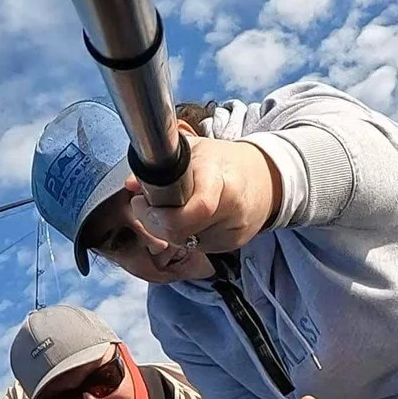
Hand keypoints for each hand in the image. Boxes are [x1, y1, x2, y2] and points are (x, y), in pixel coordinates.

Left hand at [130, 136, 277, 256]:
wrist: (266, 178)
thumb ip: (159, 166)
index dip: (161, 213)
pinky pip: (197, 247)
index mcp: (222, 180)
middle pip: (181, 233)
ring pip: (184, 243)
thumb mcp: (193, 151)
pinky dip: (186, 236)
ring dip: (169, 230)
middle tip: (146, 208)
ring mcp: (233, 232)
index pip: (196, 209)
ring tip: (173, 208)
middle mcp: (231, 210)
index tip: (141, 201)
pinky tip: (190, 219)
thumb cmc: (224, 161)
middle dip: (155, 223)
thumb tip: (131, 185)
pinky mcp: (233, 245)